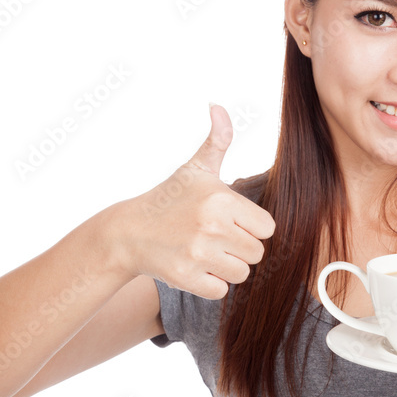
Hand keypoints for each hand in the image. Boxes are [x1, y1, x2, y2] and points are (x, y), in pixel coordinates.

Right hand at [113, 104, 275, 298]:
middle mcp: (211, 227)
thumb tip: (218, 105)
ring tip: (205, 251)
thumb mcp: (195, 168)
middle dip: (240, 247)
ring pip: (242, 273)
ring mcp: (198, 255)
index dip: (251, 226)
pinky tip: (193, 266)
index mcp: (221, 199)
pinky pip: (221, 290)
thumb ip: (217, 139)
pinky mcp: (186, 279)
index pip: (267, 227)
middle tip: (215, 237)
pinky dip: (211, 283)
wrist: (128, 231)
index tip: (230, 220)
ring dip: (227, 267)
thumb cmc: (170, 198)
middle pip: (257, 252)